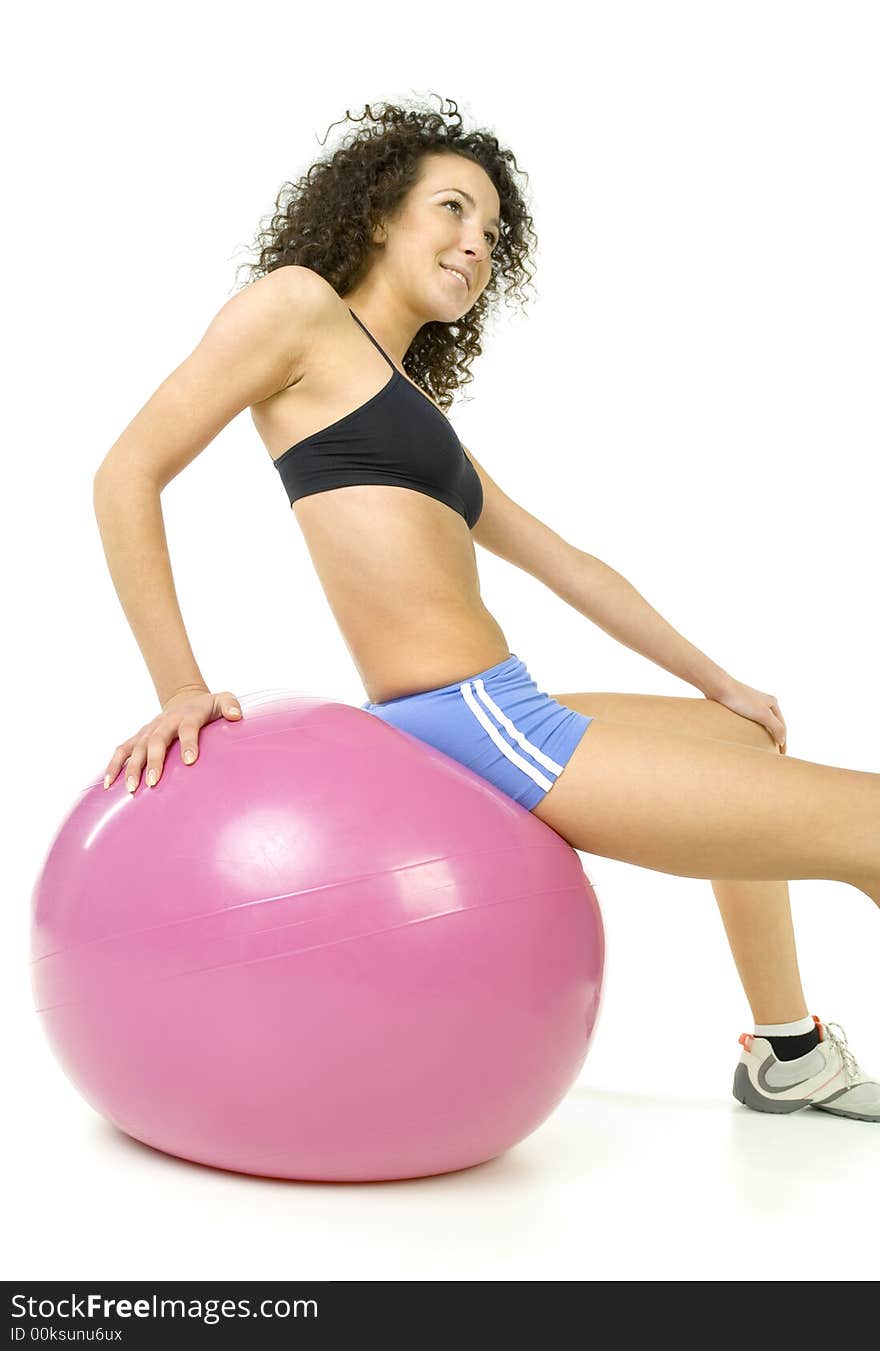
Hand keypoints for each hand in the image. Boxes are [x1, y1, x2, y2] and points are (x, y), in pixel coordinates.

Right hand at [103, 686, 243, 792]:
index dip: (189, 742)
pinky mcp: (139, 737)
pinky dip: (113, 765)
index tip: (190, 760)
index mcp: (188, 715)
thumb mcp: (222, 700)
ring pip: (136, 747)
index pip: (189, 728)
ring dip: (131, 767)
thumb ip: (230, 705)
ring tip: (130, 789)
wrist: (184, 698)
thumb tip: (237, 716)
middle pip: (157, 740)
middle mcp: (165, 722)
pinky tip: (109, 785)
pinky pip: (122, 750)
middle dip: (154, 761)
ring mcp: (149, 730)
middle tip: (153, 782)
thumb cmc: (208, 707)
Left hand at [707, 678, 786, 753]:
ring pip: (761, 723)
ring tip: (762, 748)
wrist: (719, 688)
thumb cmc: (741, 700)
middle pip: (773, 724)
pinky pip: (749, 722)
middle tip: (774, 753)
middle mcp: (764, 702)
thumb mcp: (763, 714)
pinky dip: (752, 731)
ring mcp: (751, 704)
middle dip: (776, 737)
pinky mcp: (739, 706)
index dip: (783, 740)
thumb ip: (776, 727)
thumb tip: (782, 741)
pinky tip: (747, 737)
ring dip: (764, 735)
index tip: (782, 754)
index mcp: (773, 703)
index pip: (782, 726)